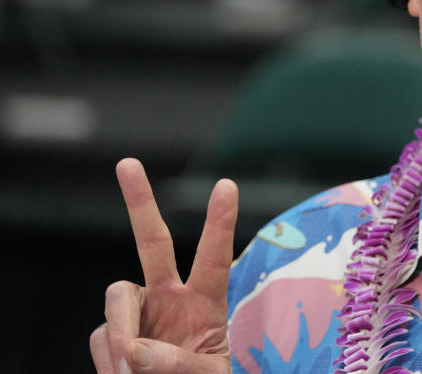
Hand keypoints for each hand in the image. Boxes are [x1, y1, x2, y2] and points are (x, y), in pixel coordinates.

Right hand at [90, 159, 238, 372]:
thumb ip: (179, 365)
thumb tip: (136, 350)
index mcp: (205, 302)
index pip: (214, 257)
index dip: (220, 223)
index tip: (226, 185)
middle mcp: (169, 298)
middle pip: (152, 242)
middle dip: (140, 202)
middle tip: (127, 162)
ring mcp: (139, 314)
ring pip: (117, 298)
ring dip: (122, 332)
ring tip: (133, 370)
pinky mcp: (111, 334)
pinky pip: (102, 336)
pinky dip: (110, 360)